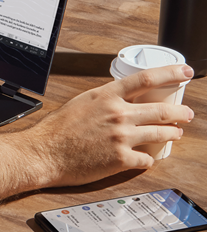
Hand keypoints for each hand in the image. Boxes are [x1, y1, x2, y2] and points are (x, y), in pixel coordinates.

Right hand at [28, 63, 194, 186]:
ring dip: (172, 134)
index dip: (170, 74)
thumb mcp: (80, 103)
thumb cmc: (56, 130)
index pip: (145, 79)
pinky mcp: (122, 159)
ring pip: (161, 134)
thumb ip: (103, 101)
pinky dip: (149, 158)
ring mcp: (122, 137)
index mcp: (106, 96)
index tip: (184, 72)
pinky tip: (147, 158)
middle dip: (180, 112)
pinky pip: (147, 159)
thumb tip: (119, 102)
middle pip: (161, 110)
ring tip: (175, 133)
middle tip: (187, 114)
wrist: (45, 153)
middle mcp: (118, 114)